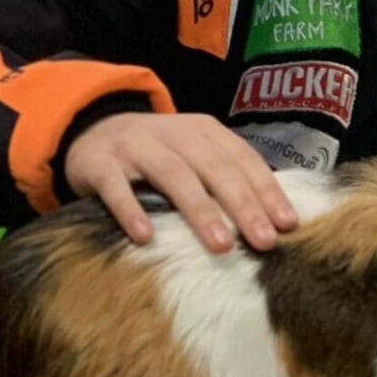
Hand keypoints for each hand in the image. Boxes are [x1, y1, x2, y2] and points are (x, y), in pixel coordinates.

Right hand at [63, 112, 298, 253]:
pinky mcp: (99, 163)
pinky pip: (116, 187)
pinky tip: (146, 237)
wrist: (88, 130)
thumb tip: (272, 219)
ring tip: (221, 245)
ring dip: (199, 209)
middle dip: (242, 204)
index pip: (241, 157)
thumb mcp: (190, 153)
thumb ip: (223, 175)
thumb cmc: (154, 153)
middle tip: (264, 241)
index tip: (288, 224)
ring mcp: (134, 145)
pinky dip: (131, 209)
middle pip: (213, 166)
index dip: (266, 189)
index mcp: (201, 130)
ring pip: (172, 174)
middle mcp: (171, 132)